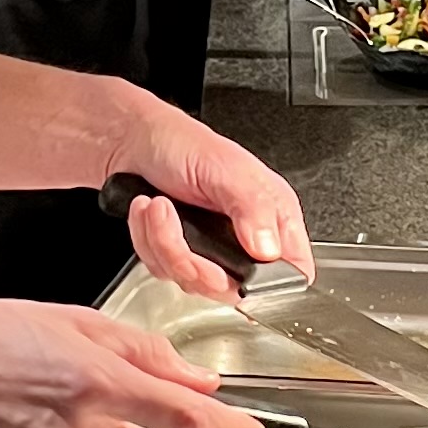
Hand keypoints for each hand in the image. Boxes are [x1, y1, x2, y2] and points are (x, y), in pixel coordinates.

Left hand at [117, 105, 315, 296]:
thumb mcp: (227, 169)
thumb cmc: (183, 143)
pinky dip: (147, 241)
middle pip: (232, 289)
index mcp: (272, 216)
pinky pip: (163, 272)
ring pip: (191, 282)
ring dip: (162, 243)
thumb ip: (252, 209)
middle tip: (175, 223)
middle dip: (193, 261)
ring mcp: (210, 251)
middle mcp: (245, 238)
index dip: (272, 282)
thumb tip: (268, 248)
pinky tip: (148, 213)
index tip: (236, 268)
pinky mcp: (177, 255)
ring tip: (157, 205)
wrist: (133, 139)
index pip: (294, 271)